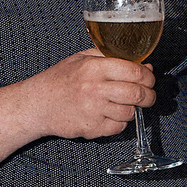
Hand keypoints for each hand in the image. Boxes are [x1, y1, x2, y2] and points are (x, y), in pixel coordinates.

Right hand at [23, 50, 152, 139]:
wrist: (36, 105)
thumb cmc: (59, 80)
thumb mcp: (81, 59)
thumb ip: (112, 58)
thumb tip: (144, 66)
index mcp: (94, 67)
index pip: (135, 72)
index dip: (148, 77)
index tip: (149, 79)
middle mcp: (94, 88)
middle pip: (138, 94)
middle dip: (149, 96)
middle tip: (148, 96)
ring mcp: (93, 110)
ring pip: (130, 112)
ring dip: (132, 109)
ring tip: (122, 104)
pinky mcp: (92, 128)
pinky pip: (119, 127)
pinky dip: (119, 122)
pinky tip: (108, 115)